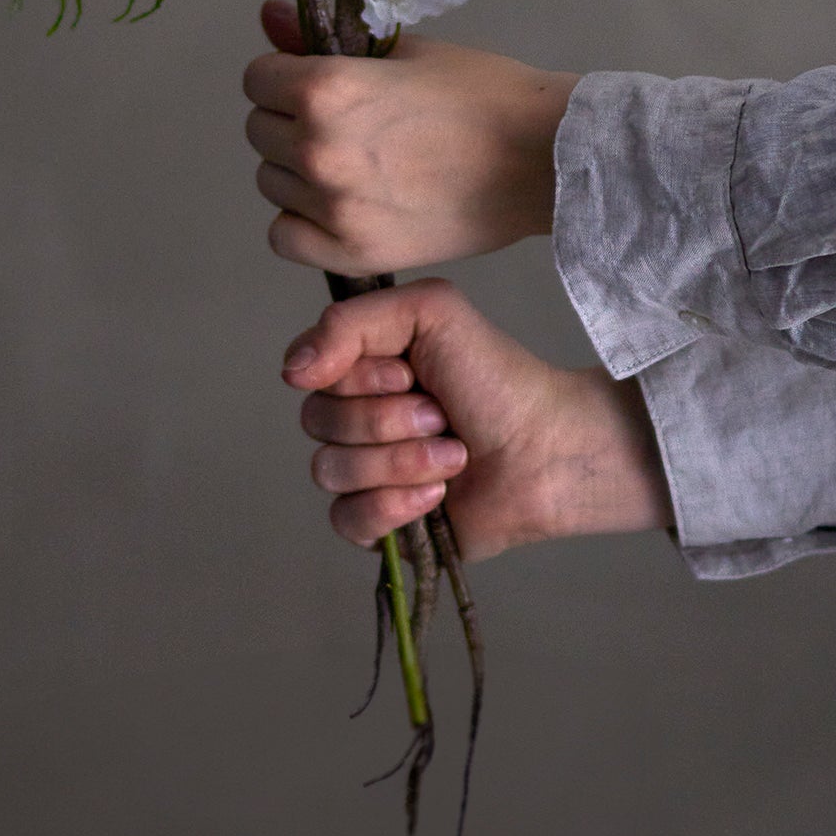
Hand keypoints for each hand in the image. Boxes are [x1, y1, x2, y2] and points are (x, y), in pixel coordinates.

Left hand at [244, 0, 577, 273]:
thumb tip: (269, 15)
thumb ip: (323, 41)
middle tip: (345, 123)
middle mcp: (315, 148)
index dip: (285, 76)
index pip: (257, 80)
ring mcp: (331, 207)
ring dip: (298, 171)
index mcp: (325, 88)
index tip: (319, 82)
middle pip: (259, 131)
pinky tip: (342, 207)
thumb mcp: (404, 50)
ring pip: (271, 184)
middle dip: (290, 120)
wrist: (541, 160)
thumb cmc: (482, 92)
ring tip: (353, 165)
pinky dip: (304, 222)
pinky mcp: (352, 253)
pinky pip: (285, 238)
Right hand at [281, 278, 671, 559]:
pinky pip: (347, 520)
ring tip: (453, 456)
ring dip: (401, 462)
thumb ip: (350, 321)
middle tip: (442, 415)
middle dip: (388, 420)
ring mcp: (365, 473)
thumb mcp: (430, 312)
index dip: (356, 378)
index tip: (410, 374)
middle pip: (316, 422)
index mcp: (360, 367)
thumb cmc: (495, 376)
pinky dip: (393, 506)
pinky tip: (436, 497)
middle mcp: (355, 417)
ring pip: (330, 471)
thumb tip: (290, 371)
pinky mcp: (380, 524)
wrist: (545, 449)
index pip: (308, 372)